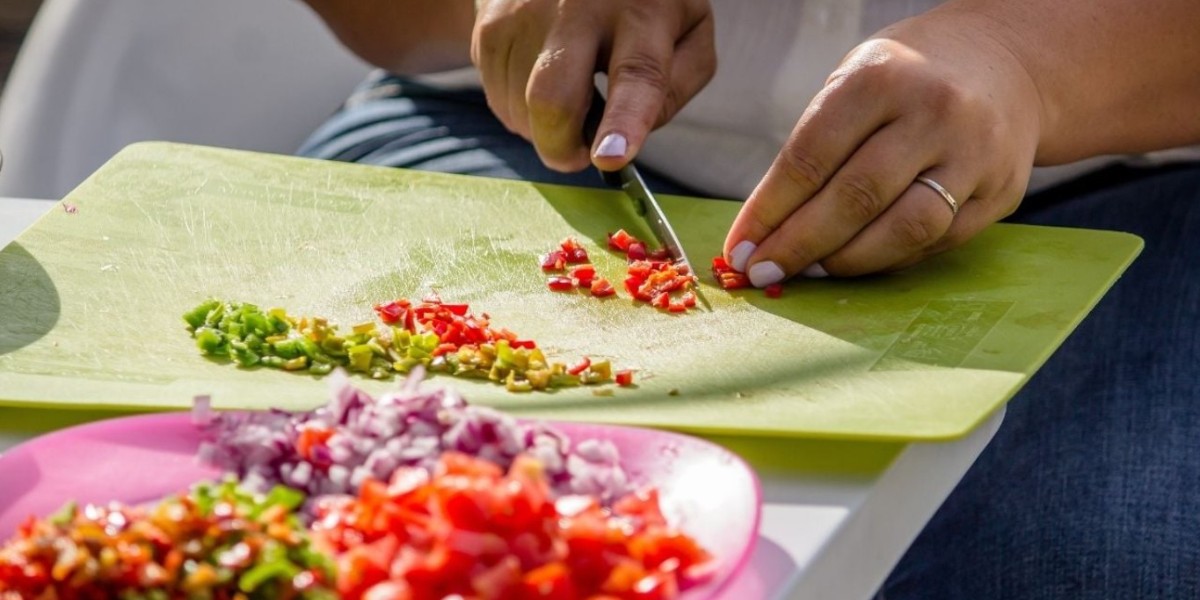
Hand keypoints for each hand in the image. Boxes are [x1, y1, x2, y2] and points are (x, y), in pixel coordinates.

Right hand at [471, 0, 714, 171]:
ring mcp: (526, 13)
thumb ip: (674, 89)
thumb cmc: (641, 6)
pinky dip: (522, 109)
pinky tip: (542, 79)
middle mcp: (579, 7)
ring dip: (543, 127)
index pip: (637, 74)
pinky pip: (498, 98)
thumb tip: (623, 140)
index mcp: (642, 13)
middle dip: (560, 148)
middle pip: (553, 99)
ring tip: (569, 93)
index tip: (610, 157)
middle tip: (578, 154)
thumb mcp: (688, 32)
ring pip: (520, 109)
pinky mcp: (490, 24)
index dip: (624, 122)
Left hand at [723, 10, 1043, 284]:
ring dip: (846, 262)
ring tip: (810, 271)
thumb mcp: (852, 85)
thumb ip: (813, 149)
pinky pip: (935, 242)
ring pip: (902, 230)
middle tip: (764, 272)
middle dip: (799, 245)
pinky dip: (888, 260)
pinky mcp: (999, 192)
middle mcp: (933, 112)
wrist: (1002, 64)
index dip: (768, 212)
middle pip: (854, 198)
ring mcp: (974, 154)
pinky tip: (858, 262)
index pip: (810, 158)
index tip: (739, 249)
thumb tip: (763, 230)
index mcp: (880, 78)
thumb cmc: (903, 81)